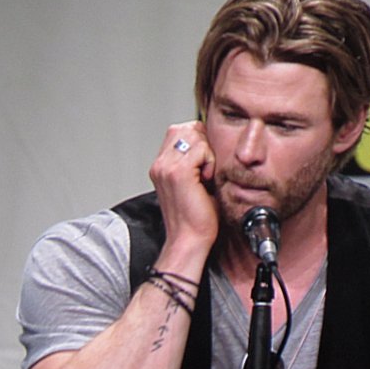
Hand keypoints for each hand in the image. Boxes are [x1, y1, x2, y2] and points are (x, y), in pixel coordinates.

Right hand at [149, 120, 218, 253]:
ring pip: (194, 135)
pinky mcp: (178, 172)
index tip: (205, 164)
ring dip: (207, 153)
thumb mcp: (194, 183)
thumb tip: (208, 143)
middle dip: (203, 144)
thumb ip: (195, 162)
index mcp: (160, 166)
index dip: (198, 142)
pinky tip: (206, 179)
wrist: (189, 239)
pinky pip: (201, 148)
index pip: (180, 131)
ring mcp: (166, 166)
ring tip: (205, 175)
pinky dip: (209, 161)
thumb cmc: (196, 218)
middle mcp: (159, 164)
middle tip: (206, 170)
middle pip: (186, 128)